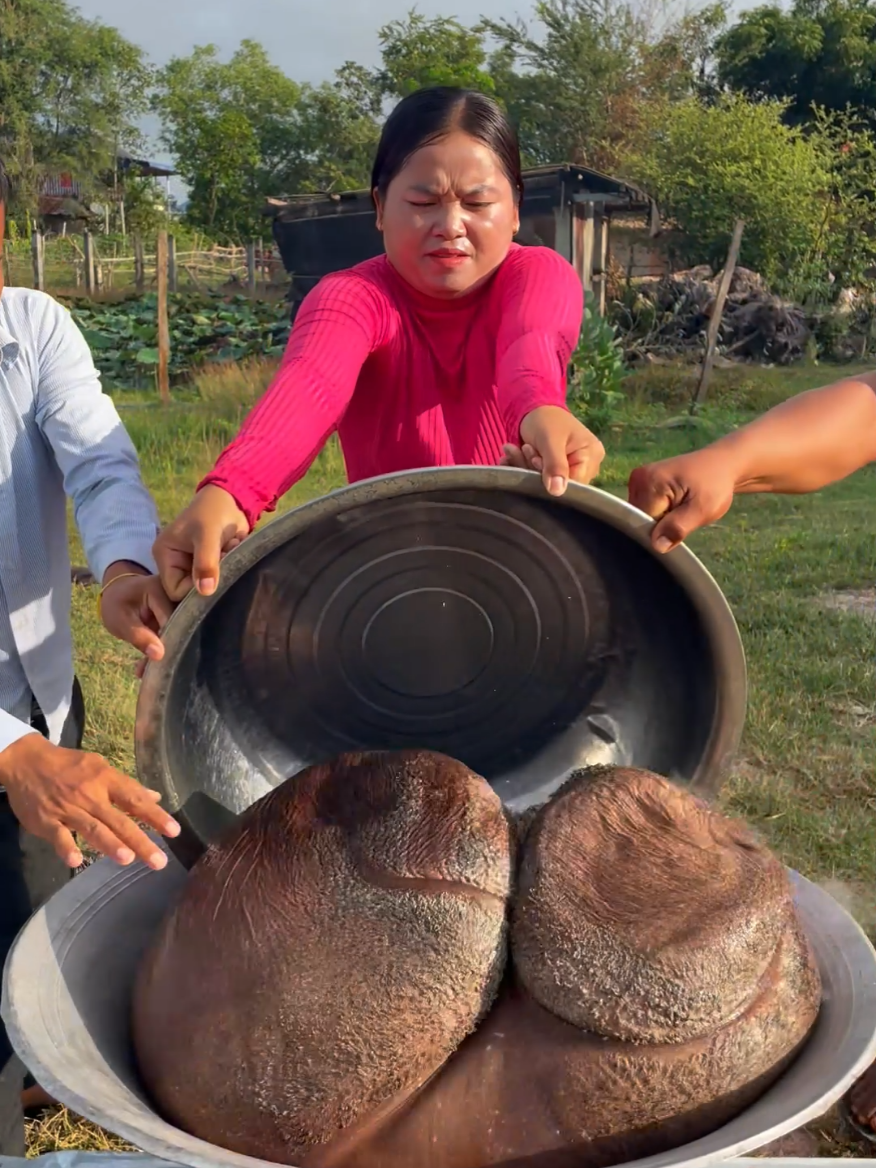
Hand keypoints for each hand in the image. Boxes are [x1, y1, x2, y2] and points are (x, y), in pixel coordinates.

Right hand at [0, 734, 179, 869]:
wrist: (27, 761)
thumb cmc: (69, 766)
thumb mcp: (100, 768)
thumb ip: (126, 786)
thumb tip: (155, 797)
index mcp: (105, 780)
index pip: (135, 799)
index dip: (156, 815)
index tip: (175, 831)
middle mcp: (90, 795)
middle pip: (119, 819)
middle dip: (140, 840)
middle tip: (159, 861)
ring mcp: (68, 808)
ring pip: (92, 828)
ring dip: (110, 844)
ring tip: (128, 859)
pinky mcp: (46, 820)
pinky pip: (58, 835)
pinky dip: (66, 847)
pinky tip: (77, 861)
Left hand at [99, 568, 173, 675]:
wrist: (117, 592)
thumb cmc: (116, 603)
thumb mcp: (121, 620)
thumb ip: (139, 636)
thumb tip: (159, 655)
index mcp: (161, 591)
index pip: (173, 620)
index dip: (169, 643)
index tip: (163, 665)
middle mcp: (175, 596)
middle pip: (178, 627)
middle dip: (168, 651)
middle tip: (156, 675)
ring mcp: (177, 606)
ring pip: (175, 634)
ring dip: (163, 653)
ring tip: (145, 673)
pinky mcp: (175, 617)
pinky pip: (171, 634)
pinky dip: (160, 649)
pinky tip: (147, 667)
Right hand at [154, 485, 247, 602]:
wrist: (232, 499)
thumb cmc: (212, 512)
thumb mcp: (207, 535)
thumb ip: (205, 562)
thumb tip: (205, 592)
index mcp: (165, 555)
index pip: (174, 590)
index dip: (193, 589)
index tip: (214, 575)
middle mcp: (174, 563)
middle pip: (190, 590)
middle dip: (211, 577)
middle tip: (224, 556)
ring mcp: (191, 564)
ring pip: (207, 584)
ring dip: (222, 569)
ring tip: (229, 549)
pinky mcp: (206, 564)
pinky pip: (217, 577)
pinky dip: (228, 565)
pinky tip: (232, 549)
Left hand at [501, 406, 604, 495]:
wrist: (532, 408)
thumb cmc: (546, 418)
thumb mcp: (550, 439)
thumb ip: (555, 465)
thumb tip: (558, 492)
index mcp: (591, 455)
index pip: (575, 484)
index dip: (552, 479)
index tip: (535, 460)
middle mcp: (587, 465)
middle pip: (560, 483)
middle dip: (536, 469)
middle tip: (525, 448)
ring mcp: (571, 468)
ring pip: (546, 482)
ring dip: (526, 467)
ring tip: (516, 448)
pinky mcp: (556, 470)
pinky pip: (540, 477)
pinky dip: (524, 467)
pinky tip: (514, 455)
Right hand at [627, 450, 737, 551]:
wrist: (722, 464)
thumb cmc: (715, 485)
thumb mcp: (703, 509)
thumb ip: (678, 527)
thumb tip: (656, 546)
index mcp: (650, 481)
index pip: (643, 521)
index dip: (660, 532)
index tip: (679, 528)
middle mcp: (638, 478)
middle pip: (640, 518)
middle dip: (660, 526)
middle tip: (683, 518)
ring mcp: (639, 479)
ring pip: (643, 515)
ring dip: (660, 521)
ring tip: (680, 511)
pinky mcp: (643, 482)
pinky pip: (646, 508)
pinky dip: (659, 513)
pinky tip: (674, 507)